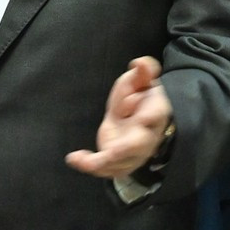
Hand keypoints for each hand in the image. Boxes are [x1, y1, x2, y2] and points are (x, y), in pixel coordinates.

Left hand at [66, 56, 172, 179]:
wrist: (139, 117)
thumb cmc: (139, 96)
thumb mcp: (139, 80)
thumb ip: (142, 71)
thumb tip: (139, 63)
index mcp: (154, 113)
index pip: (156, 115)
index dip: (152, 116)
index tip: (144, 118)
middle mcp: (146, 137)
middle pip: (139, 146)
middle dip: (126, 150)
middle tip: (113, 152)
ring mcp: (133, 152)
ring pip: (121, 163)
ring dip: (102, 163)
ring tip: (82, 161)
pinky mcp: (117, 160)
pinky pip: (105, 167)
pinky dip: (88, 165)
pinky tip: (73, 159)